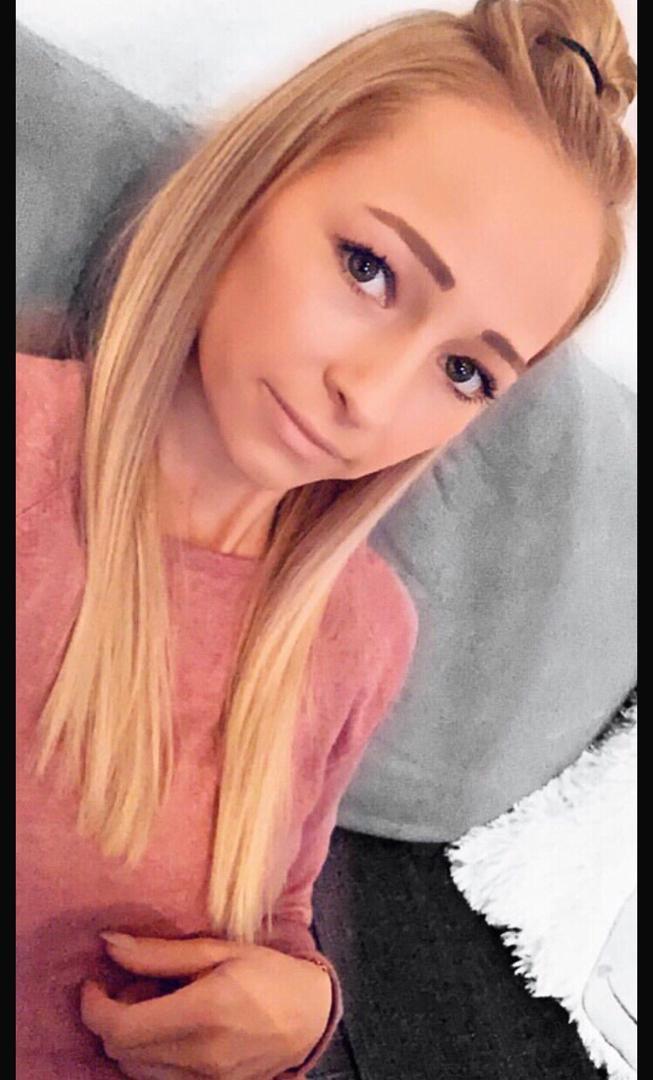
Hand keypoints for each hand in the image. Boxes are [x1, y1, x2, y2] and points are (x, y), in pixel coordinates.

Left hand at [80, 932, 332, 1079]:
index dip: (93, 1007)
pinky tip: (168, 1029)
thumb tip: (109, 944)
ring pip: (134, 1070)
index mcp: (202, 1012)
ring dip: (128, 1039)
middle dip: (111, 1017)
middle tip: (132, 986)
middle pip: (121, 1051)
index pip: (120, 1028)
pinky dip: (148, 1056)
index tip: (93, 982)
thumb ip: (160, 952)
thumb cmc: (268, 973)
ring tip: (153, 1006)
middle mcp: (199, 1055)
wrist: (311, 1017)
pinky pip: (157, 1079)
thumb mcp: (219, 950)